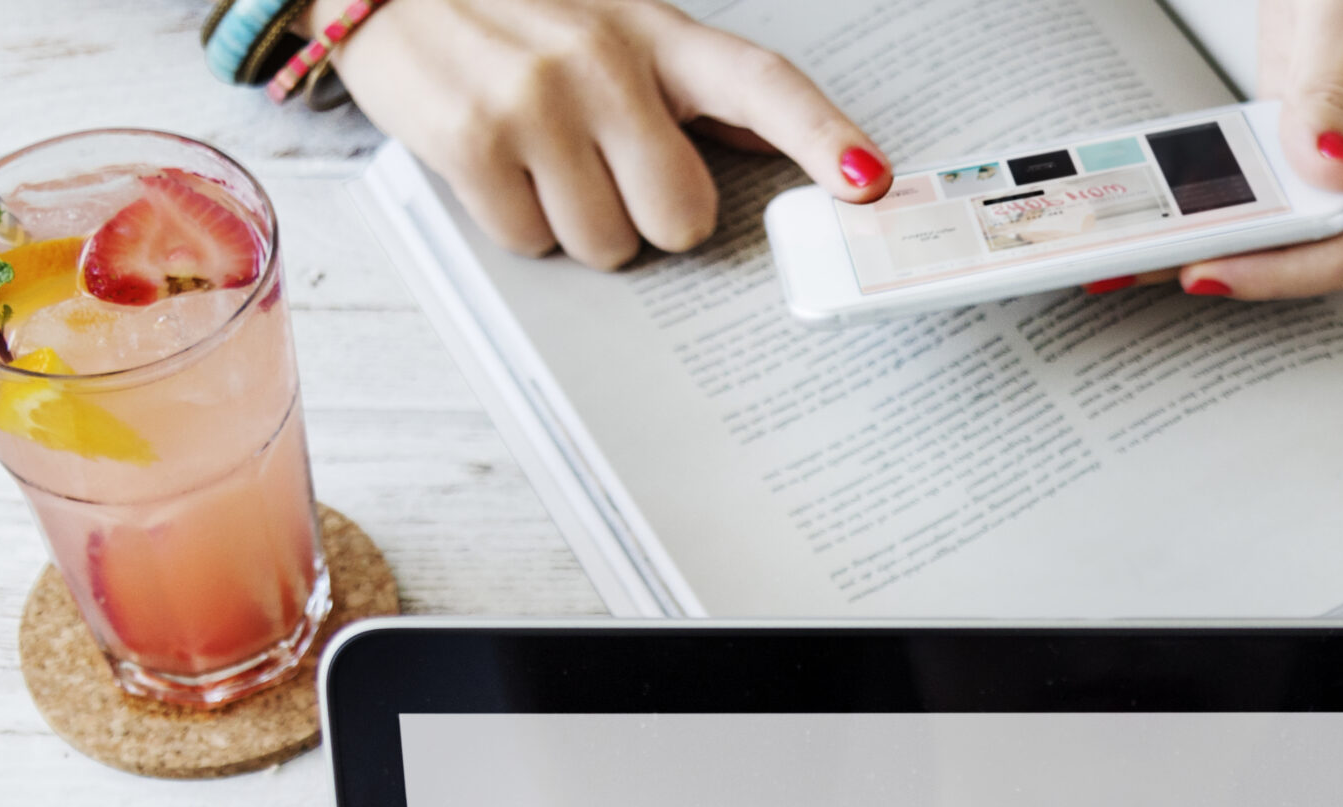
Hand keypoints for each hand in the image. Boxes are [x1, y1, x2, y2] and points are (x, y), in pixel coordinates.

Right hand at [330, 0, 891, 267]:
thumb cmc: (511, 11)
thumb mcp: (609, 21)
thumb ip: (688, 85)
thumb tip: (776, 152)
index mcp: (653, 31)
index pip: (759, 82)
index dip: (819, 136)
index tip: (867, 181)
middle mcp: (602, 58)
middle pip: (681, 218)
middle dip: (642, 215)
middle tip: (596, 166)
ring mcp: (537, 97)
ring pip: (607, 246)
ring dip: (571, 221)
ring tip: (533, 152)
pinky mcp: (475, 137)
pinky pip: (532, 242)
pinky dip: (511, 220)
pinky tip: (489, 157)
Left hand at [1177, 0, 1342, 299]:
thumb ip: (1333, 89)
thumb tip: (1330, 172)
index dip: (1284, 274)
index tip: (1214, 270)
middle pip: (1310, 251)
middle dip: (1235, 267)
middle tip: (1151, 269)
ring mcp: (1338, 151)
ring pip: (1280, 228)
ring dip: (1213, 244)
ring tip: (1138, 255)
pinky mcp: (1299, 132)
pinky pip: (1260, 187)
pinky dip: (1215, 203)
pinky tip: (1164, 211)